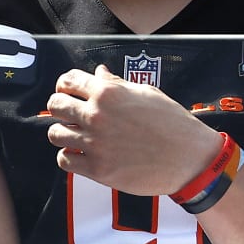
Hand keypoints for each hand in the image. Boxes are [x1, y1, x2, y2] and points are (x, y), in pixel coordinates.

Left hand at [45, 66, 222, 196]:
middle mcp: (97, 115)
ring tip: (76, 136)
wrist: (189, 158)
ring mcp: (95, 143)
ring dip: (63, 133)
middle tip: (70, 115)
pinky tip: (81, 154)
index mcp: (109, 92)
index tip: (68, 92)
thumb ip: (117, 84)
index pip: (67, 81)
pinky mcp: (98, 169)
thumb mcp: (146, 94)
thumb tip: (98, 74)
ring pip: (55, 134)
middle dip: (60, 108)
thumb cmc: (172, 123)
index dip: (65, 86)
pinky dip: (69, 157)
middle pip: (54, 106)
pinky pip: (64, 160)